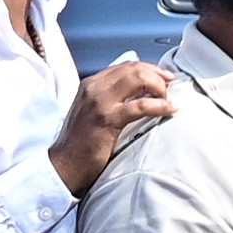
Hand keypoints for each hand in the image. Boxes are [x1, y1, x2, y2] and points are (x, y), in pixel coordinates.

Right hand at [50, 57, 176, 194]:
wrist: (63, 166)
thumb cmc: (80, 143)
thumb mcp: (92, 112)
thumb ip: (112, 99)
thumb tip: (141, 93)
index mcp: (90, 84)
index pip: (125, 66)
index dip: (149, 68)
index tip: (163, 77)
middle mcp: (93, 88)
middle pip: (134, 68)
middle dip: (157, 74)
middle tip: (169, 86)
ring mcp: (99, 102)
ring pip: (138, 79)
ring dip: (159, 87)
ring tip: (168, 98)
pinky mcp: (107, 119)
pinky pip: (141, 105)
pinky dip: (159, 105)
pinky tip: (169, 109)